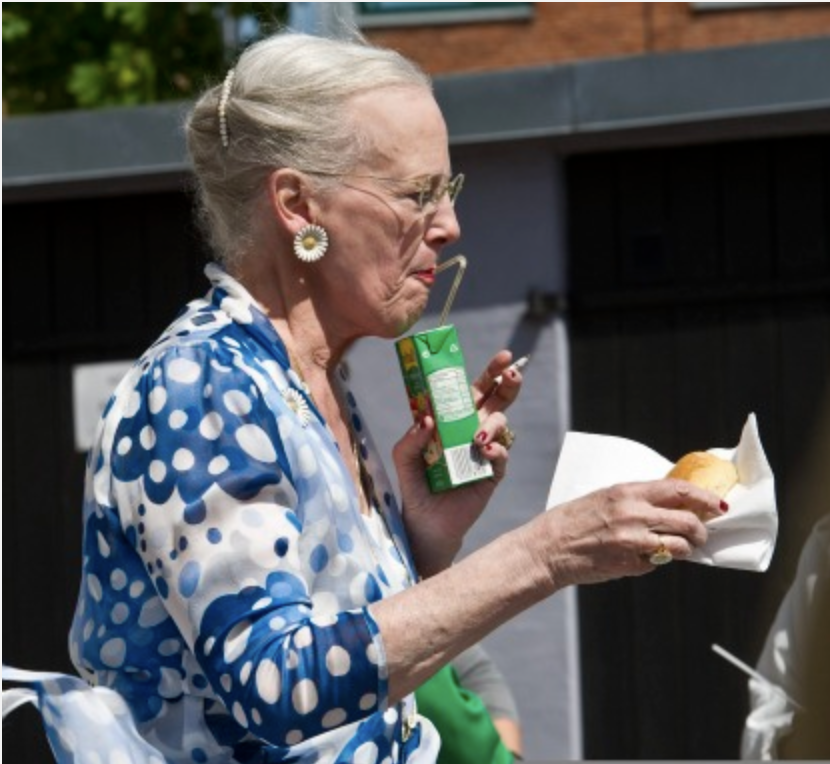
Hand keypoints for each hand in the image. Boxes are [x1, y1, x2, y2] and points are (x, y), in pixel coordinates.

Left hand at [393, 351, 523, 576]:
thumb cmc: (415, 486)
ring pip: (501, 423)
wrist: (426, 525)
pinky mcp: (491, 473)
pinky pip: (502, 455)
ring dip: (494, 422)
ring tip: (479, 435)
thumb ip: (410, 438)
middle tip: (512, 371)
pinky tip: (485, 450)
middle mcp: (471, 430)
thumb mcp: (403, 459)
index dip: (488, 372)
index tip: (503, 356)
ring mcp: (484, 451)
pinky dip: (497, 449)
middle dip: (507, 383)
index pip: (473, 390)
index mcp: (452, 420)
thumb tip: (427, 419)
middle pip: (496, 400)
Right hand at [529, 478, 725, 587]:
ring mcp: (632, 542)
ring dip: (685, 548)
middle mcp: (633, 514)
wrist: (549, 547)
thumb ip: (636, 499)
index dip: (703, 497)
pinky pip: (657, 563)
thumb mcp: (605, 498)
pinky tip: (643, 556)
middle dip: (701, 530)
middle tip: (701, 534)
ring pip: (679, 546)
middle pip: (687, 520)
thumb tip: (671, 503)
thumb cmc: (574, 519)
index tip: (717, 504)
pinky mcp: (630, 565)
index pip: (679, 490)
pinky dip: (658, 561)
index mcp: (626, 492)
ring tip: (679, 548)